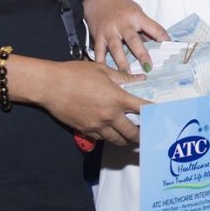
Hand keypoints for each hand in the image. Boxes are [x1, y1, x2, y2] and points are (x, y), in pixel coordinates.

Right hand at [34, 59, 148, 145]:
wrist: (50, 86)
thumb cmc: (75, 73)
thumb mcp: (102, 70)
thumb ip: (123, 77)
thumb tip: (140, 79)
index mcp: (117, 99)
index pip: (143, 110)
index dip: (153, 114)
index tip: (159, 116)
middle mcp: (110, 115)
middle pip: (132, 133)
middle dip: (141, 135)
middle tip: (146, 134)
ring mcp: (97, 126)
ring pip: (117, 139)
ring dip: (125, 139)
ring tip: (130, 136)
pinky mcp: (85, 131)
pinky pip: (102, 138)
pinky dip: (109, 137)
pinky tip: (110, 132)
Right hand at [84, 0, 168, 72]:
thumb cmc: (120, 6)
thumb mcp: (135, 11)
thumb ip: (144, 27)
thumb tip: (157, 42)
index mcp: (135, 16)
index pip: (152, 27)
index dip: (161, 35)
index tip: (168, 45)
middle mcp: (122, 24)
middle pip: (133, 40)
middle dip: (141, 54)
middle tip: (148, 67)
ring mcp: (109, 31)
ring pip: (116, 49)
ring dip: (122, 63)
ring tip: (127, 75)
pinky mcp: (98, 37)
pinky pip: (99, 51)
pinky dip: (101, 62)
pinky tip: (105, 71)